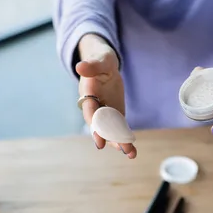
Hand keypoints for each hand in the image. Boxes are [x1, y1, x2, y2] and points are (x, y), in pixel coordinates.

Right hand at [77, 34, 136, 158]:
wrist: (104, 66)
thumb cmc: (101, 61)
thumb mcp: (100, 59)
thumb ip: (92, 65)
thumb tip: (80, 66)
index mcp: (88, 95)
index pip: (90, 111)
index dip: (94, 123)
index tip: (99, 138)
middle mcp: (94, 108)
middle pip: (99, 126)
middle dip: (107, 137)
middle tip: (117, 147)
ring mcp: (104, 115)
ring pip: (109, 131)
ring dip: (118, 142)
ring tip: (130, 153)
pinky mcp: (114, 117)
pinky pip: (118, 130)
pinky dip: (125, 141)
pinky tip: (132, 152)